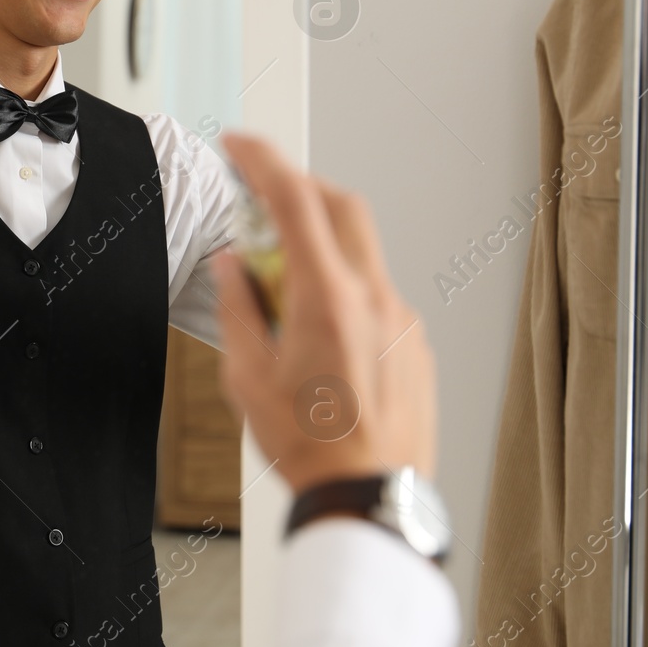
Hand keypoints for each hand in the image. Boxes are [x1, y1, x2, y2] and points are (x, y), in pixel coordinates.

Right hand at [211, 131, 436, 494]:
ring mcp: (401, 320)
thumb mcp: (247, 378)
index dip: (264, 161)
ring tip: (284, 292)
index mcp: (326, 298)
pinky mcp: (415, 345)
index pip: (295, 200)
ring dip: (322, 249)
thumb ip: (239, 308)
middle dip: (301, 188)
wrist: (369, 500)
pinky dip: (346, 291)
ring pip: (362, 254)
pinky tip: (320, 333)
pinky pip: (378, 295)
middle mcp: (373, 298)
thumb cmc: (311, 448)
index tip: (241, 146)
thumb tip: (233, 266)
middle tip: (264, 198)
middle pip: (342, 207)